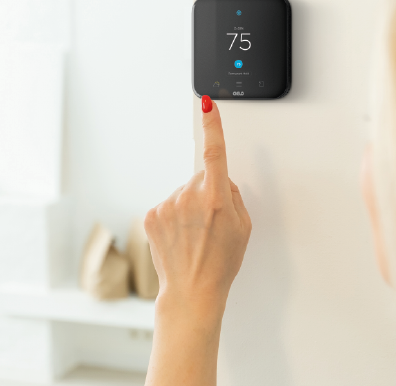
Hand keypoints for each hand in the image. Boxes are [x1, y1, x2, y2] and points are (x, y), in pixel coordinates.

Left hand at [144, 95, 251, 385]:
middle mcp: (189, 197)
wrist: (192, 290)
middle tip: (211, 224)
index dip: (212, 126)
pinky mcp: (152, 215)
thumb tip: (222, 182)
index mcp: (217, 198)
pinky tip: (179, 238)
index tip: (207, 105)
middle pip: (199, 179)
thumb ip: (234, 196)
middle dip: (206, 193)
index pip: (214, 152)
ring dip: (188, 208)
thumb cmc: (220, 263)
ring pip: (182, 194)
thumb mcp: (243, 227)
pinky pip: (167, 206)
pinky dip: (173, 218)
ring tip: (194, 236)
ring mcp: (167, 205)